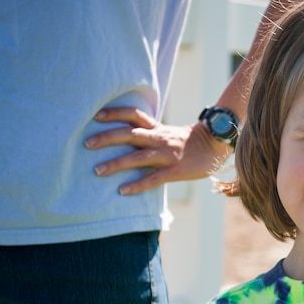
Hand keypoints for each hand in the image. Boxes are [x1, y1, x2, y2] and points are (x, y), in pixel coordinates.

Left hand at [85, 106, 233, 194]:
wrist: (217, 145)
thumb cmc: (190, 141)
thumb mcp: (169, 132)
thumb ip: (150, 133)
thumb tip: (127, 136)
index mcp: (158, 128)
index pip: (133, 116)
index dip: (114, 114)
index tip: (95, 115)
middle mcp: (160, 139)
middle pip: (129, 135)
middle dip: (107, 138)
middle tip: (86, 144)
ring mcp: (167, 155)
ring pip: (138, 157)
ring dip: (116, 163)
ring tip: (97, 170)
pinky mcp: (175, 171)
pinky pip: (153, 178)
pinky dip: (137, 184)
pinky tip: (123, 190)